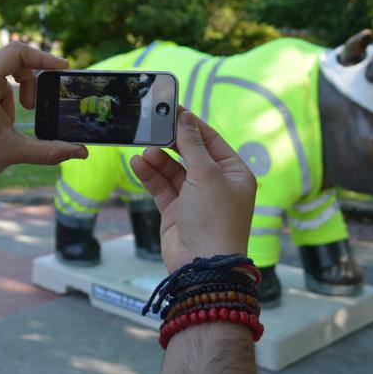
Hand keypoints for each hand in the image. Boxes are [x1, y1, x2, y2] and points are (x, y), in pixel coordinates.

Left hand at [0, 42, 87, 194]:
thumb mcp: (12, 152)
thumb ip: (49, 150)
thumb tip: (81, 153)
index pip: (17, 52)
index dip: (43, 57)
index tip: (61, 67)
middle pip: (8, 60)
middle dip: (26, 82)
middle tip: (31, 108)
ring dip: (8, 95)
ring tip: (4, 126)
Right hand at [130, 107, 255, 272]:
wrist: (202, 264)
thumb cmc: (214, 218)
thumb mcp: (206, 174)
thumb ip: (192, 145)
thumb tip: (185, 119)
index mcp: (234, 173)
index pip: (211, 140)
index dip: (192, 125)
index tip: (173, 109)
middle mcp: (216, 184)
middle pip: (191, 154)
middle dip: (172, 142)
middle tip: (153, 126)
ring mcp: (195, 199)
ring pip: (173, 170)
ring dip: (158, 160)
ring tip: (145, 150)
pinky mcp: (176, 212)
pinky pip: (162, 187)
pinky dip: (150, 175)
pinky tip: (138, 164)